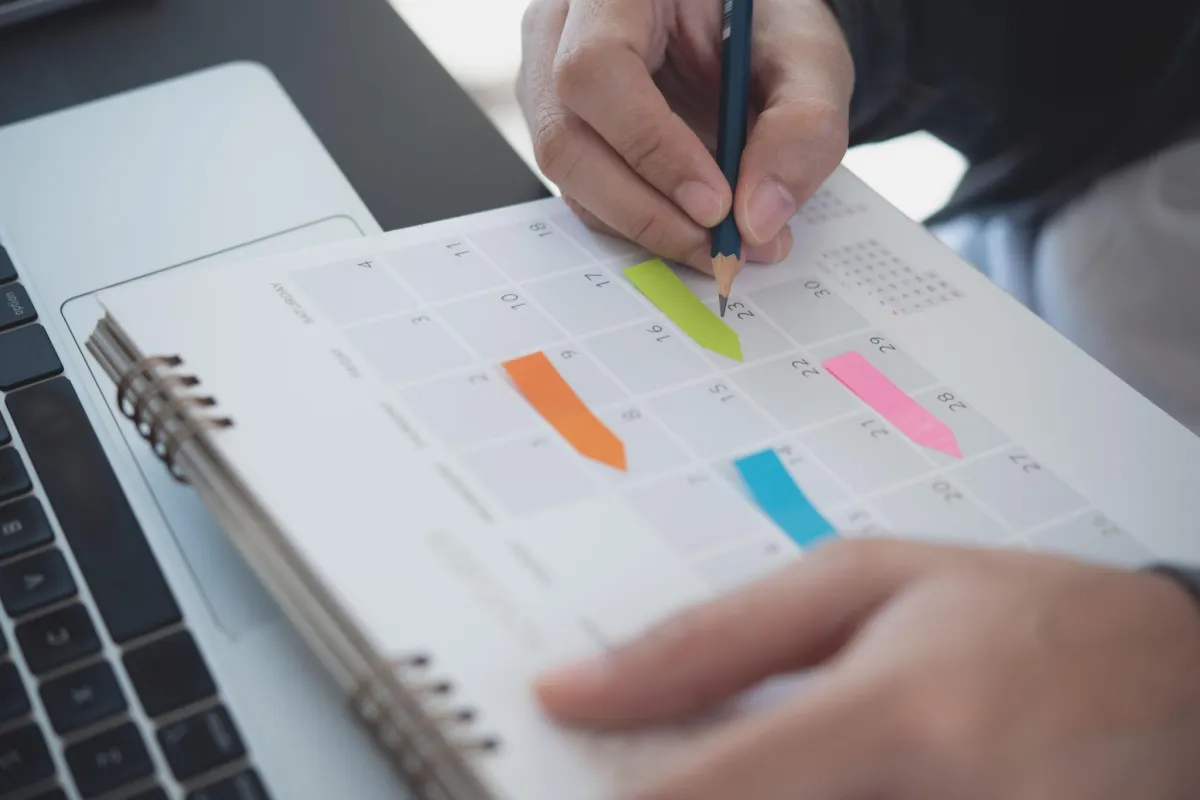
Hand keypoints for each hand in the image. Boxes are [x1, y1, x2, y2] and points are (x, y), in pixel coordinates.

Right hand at [516, 0, 852, 273]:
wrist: (746, 36)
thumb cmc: (767, 29)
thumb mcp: (810, 60)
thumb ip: (802, 127)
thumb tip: (758, 219)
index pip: (598, 68)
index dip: (650, 145)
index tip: (714, 204)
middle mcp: (560, 30)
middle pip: (566, 137)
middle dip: (645, 209)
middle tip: (719, 246)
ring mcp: (548, 83)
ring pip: (569, 176)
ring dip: (644, 225)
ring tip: (718, 245)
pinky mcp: (562, 128)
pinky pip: (584, 192)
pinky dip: (640, 223)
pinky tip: (693, 230)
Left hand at [534, 539, 1199, 798]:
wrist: (1186, 682)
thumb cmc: (1023, 617)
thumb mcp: (870, 581)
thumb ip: (716, 639)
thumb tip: (572, 686)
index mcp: (902, 714)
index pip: (713, 792)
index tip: (542, 785)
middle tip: (641, 766)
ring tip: (757, 753)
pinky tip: (811, 776)